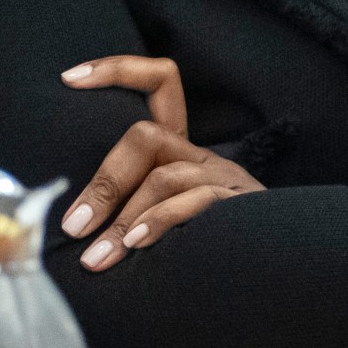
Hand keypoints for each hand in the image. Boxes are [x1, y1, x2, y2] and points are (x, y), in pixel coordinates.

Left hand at [58, 55, 263, 271]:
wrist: (278, 278)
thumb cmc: (207, 253)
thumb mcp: (161, 222)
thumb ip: (128, 211)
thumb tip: (73, 222)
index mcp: (182, 151)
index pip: (159, 83)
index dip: (117, 70)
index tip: (69, 77)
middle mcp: (203, 157)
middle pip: (145, 136)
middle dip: (105, 181)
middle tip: (73, 226)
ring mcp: (225, 179)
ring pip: (164, 176)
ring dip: (123, 219)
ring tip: (96, 256)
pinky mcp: (241, 206)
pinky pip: (195, 201)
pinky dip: (160, 222)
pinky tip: (137, 247)